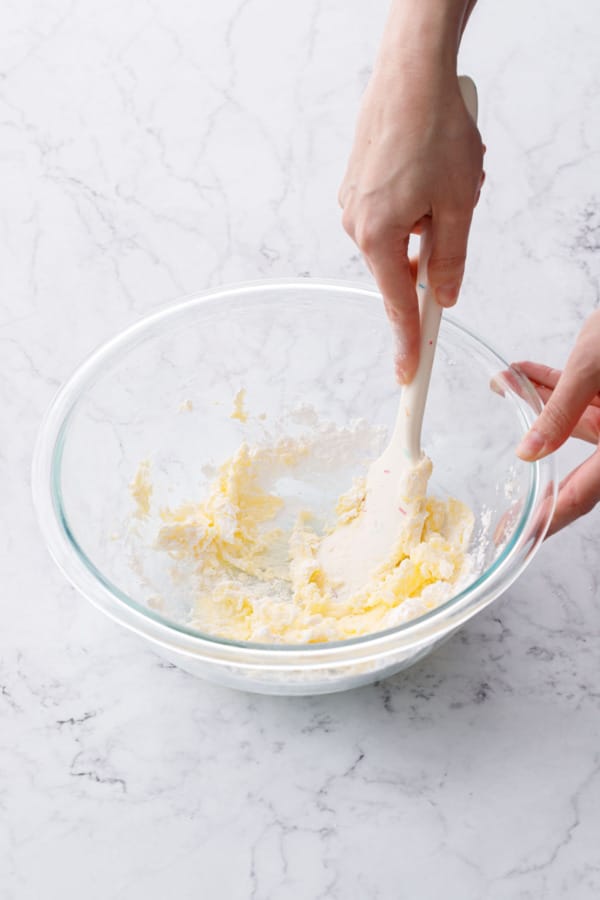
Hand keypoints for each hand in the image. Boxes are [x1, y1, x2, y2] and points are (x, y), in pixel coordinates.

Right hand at [339, 10, 483, 382]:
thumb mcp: (459, 204)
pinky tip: (428, 167)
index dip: (407, 343)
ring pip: (398, 238)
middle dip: (431, 251)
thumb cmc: (434, 130)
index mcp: (379, 236)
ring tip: (445, 174)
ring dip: (427, 219)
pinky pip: (389, 213)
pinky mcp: (356, 185)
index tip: (406, 376)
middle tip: (455, 208)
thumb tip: (445, 296)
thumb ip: (450, 260)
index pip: (398, 306)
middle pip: (399, 268)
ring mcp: (352, 204)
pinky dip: (413, 202)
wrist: (410, 72)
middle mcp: (356, 224)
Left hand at [515, 309, 599, 535]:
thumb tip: (529, 452)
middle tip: (506, 500)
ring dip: (538, 404)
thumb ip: (561, 411)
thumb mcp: (593, 367)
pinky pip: (583, 395)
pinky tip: (522, 373)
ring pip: (575, 420)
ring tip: (504, 388)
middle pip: (577, 467)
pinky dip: (554, 385)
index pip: (581, 495)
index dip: (549, 519)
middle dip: (536, 467)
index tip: (520, 538)